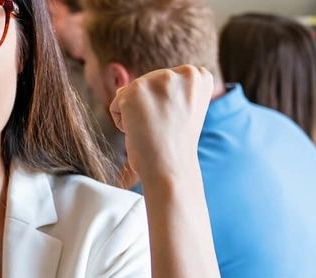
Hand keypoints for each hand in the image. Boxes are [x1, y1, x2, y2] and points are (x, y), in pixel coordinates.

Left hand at [109, 65, 213, 186]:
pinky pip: (116, 106)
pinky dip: (122, 122)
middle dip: (149, 107)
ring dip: (135, 114)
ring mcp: (158, 79)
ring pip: (131, 94)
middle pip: (148, 84)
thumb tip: (123, 89)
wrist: (170, 168)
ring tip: (153, 129)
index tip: (177, 120)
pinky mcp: (134, 91)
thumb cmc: (175, 146)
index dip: (166, 105)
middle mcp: (182, 72)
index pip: (167, 81)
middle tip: (164, 128)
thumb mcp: (183, 109)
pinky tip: (139, 131)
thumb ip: (168, 90)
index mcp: (199, 75)